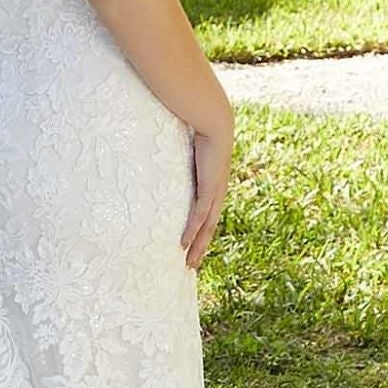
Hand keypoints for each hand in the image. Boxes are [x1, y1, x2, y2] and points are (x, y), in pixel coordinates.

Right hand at [181, 126, 231, 269]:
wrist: (215, 122)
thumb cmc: (202, 132)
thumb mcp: (190, 151)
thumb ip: (183, 160)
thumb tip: (170, 158)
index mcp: (214, 186)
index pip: (208, 216)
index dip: (201, 234)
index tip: (192, 248)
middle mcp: (218, 193)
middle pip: (209, 228)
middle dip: (200, 248)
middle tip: (190, 265)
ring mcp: (215, 192)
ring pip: (207, 227)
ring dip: (198, 246)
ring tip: (189, 263)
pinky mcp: (209, 188)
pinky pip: (200, 214)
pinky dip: (192, 230)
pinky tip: (184, 244)